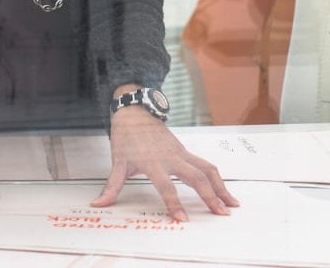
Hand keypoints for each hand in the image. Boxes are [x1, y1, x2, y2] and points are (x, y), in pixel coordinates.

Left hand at [90, 105, 238, 221]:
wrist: (135, 109)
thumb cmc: (126, 135)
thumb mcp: (118, 161)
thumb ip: (112, 186)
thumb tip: (98, 205)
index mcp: (153, 161)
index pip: (166, 186)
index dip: (174, 203)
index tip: (183, 219)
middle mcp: (171, 156)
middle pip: (195, 177)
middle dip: (209, 195)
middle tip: (221, 213)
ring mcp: (181, 152)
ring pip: (206, 168)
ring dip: (220, 186)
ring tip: (231, 203)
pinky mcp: (185, 150)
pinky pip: (204, 164)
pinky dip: (216, 177)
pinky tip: (223, 189)